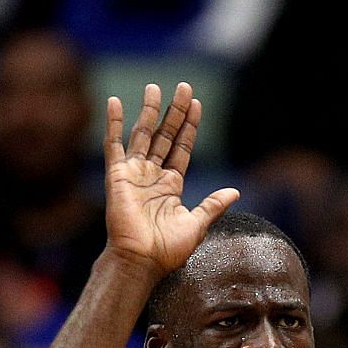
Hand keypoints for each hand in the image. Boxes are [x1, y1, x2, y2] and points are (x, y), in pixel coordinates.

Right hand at [103, 83, 238, 274]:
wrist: (141, 261)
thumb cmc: (167, 250)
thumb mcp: (197, 225)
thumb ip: (213, 205)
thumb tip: (235, 192)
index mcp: (171, 186)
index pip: (181, 148)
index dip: (189, 126)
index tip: (196, 104)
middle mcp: (152, 176)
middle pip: (165, 135)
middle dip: (174, 112)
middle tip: (183, 86)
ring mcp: (134, 173)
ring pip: (143, 135)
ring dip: (149, 111)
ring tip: (155, 88)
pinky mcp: (116, 176)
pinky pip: (113, 145)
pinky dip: (113, 124)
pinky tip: (114, 102)